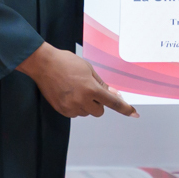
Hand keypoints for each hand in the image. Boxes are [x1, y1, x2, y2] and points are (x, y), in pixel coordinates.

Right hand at [16, 44, 137, 118]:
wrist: (44, 64)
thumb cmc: (66, 62)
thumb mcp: (88, 69)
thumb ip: (101, 84)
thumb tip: (113, 94)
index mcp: (91, 89)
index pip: (112, 103)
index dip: (125, 109)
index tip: (134, 114)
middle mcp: (82, 101)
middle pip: (99, 111)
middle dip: (98, 103)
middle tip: (89, 90)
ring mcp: (71, 107)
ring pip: (87, 113)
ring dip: (86, 105)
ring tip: (76, 89)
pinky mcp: (62, 110)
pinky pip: (75, 113)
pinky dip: (75, 106)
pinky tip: (69, 94)